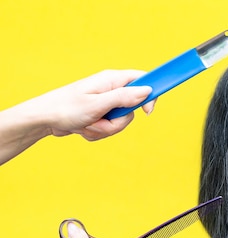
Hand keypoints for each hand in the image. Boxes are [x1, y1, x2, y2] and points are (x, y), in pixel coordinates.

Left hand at [40, 70, 154, 140]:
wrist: (43, 119)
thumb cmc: (66, 108)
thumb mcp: (97, 104)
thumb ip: (124, 97)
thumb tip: (147, 90)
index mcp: (112, 80)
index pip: (143, 80)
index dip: (150, 95)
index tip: (147, 112)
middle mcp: (111, 90)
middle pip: (132, 109)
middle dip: (118, 122)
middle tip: (101, 120)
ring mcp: (106, 103)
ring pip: (121, 122)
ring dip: (105, 129)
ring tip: (87, 124)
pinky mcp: (100, 115)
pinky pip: (109, 128)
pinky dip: (97, 132)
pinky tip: (83, 128)